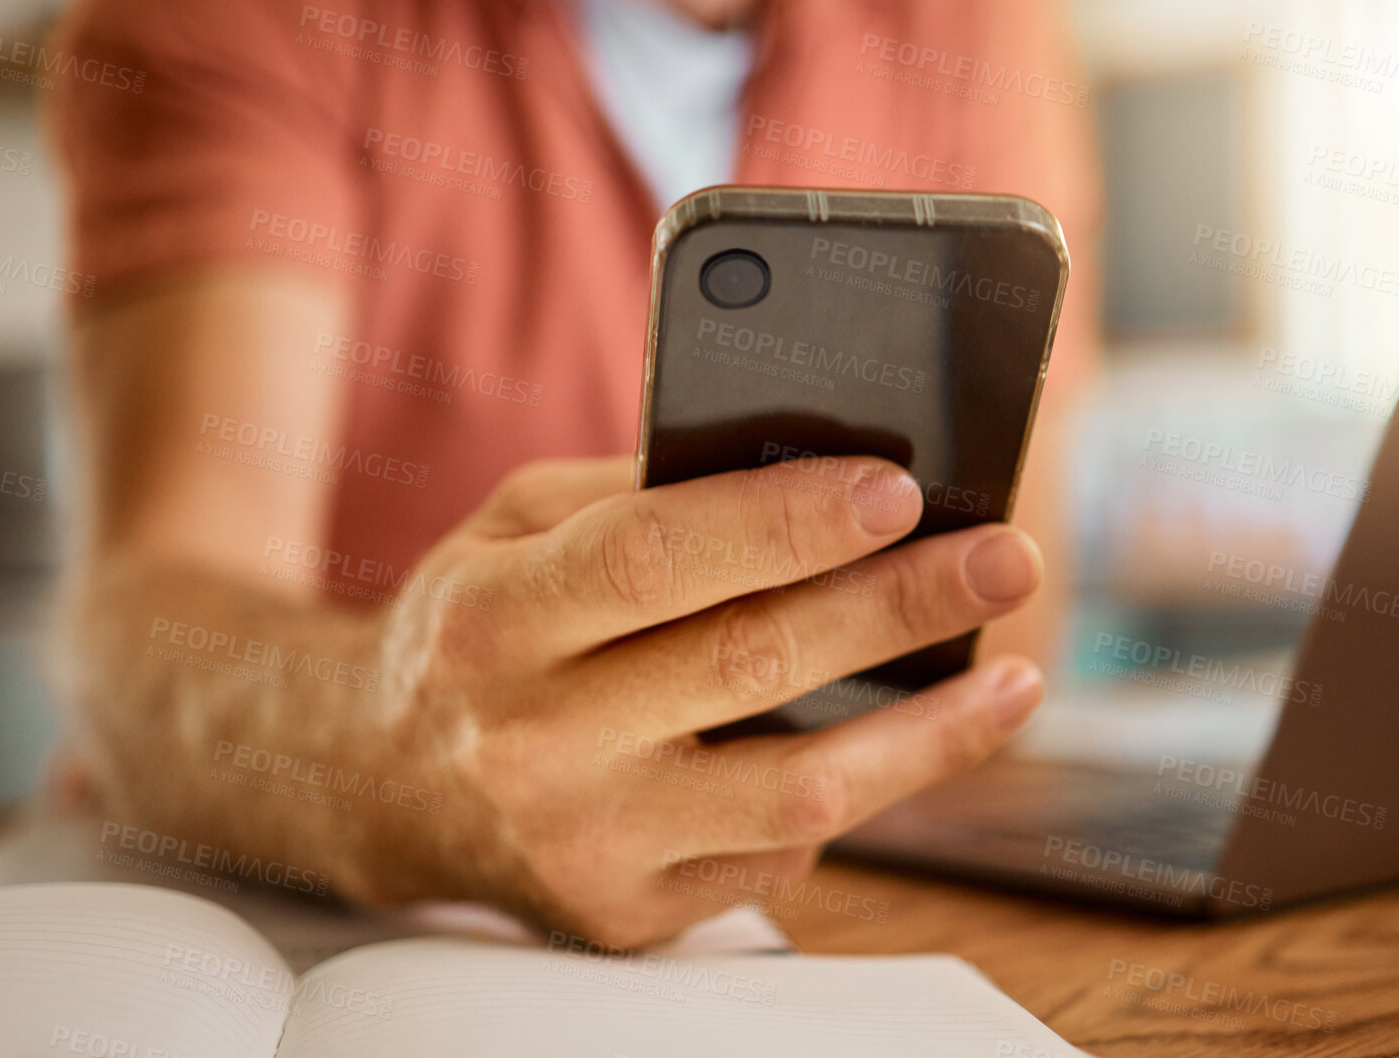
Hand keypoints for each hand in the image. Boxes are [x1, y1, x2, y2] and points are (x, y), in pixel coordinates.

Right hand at [368, 455, 1045, 946]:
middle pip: (747, 665)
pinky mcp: (627, 914)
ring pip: (794, 794)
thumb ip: (638, 492)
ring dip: (926, 736)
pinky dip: (857, 792)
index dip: (784, 522)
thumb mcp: (515, 528)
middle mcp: (527, 741)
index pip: (655, 559)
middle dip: (896, 607)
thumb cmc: (479, 627)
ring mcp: (581, 843)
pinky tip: (905, 744)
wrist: (380, 785)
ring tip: (1018, 679)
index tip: (900, 488)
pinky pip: (779, 858)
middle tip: (1005, 560)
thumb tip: (809, 464)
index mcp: (491, 618)